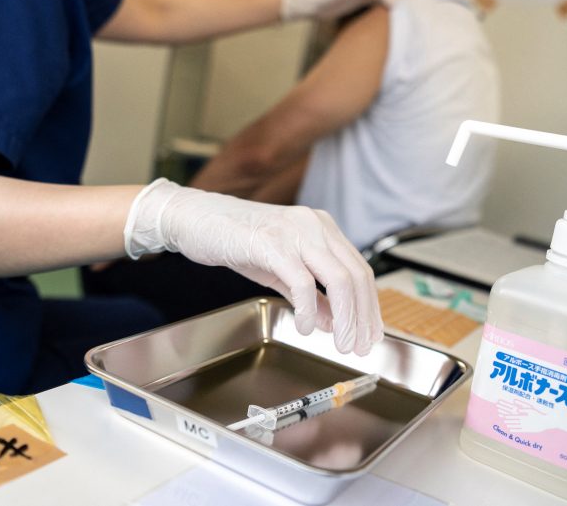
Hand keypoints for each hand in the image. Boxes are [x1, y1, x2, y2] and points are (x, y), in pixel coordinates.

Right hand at [124, 179, 383, 354]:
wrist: (196, 218)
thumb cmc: (237, 240)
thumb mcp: (281, 270)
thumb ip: (311, 294)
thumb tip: (335, 323)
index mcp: (321, 228)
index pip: (360, 270)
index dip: (369, 307)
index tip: (371, 335)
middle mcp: (315, 225)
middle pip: (356, 276)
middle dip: (362, 318)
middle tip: (360, 348)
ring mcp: (295, 231)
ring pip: (338, 279)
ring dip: (345, 318)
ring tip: (342, 344)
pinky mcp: (272, 243)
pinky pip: (303, 281)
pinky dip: (309, 310)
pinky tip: (306, 328)